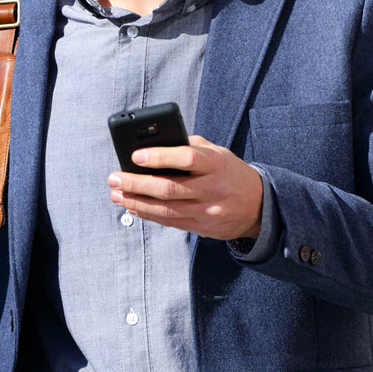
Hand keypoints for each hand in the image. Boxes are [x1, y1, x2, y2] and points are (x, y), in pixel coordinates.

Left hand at [108, 135, 261, 240]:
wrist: (258, 205)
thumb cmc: (229, 171)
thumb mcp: (217, 152)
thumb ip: (189, 146)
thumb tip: (154, 145)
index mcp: (216, 163)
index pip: (186, 158)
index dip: (159, 157)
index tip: (134, 156)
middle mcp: (212, 188)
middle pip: (169, 188)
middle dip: (136, 184)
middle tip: (114, 178)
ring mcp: (207, 211)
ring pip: (165, 210)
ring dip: (136, 202)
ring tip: (116, 195)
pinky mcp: (202, 227)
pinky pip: (170, 222)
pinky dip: (148, 214)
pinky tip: (133, 207)